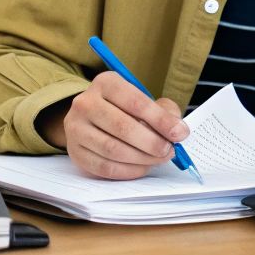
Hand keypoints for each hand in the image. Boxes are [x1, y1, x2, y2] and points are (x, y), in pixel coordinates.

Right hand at [48, 72, 189, 179]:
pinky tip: (142, 167)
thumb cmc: (124, 109)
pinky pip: (104, 167)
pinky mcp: (74, 151)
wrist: (91, 118)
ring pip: (112, 149)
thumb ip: (164, 111)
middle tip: (169, 151)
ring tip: (158, 159)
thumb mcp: (144, 99)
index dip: (161, 121)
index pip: (136, 103)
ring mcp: (76, 128)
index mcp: (106, 83)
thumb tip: (177, 130)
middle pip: (123, 127)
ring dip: (141, 159)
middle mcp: (85, 103)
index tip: (180, 134)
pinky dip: (127, 171)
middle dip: (151, 142)